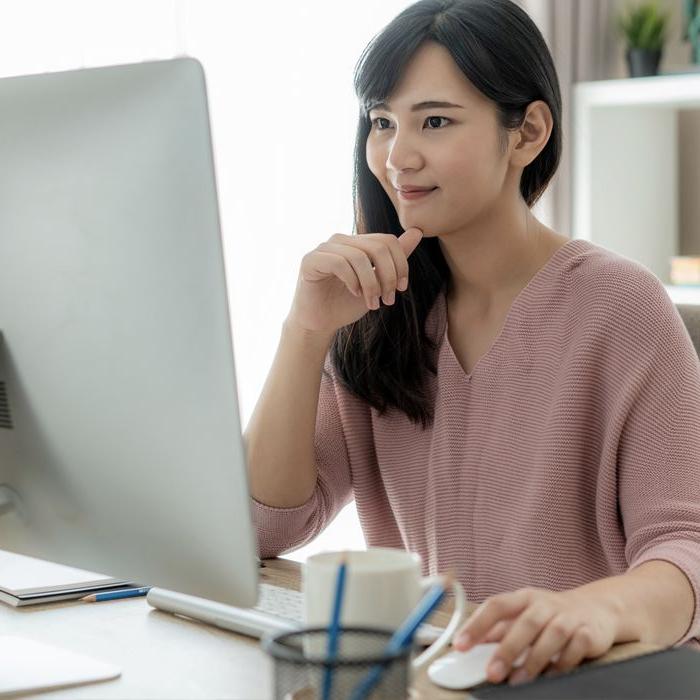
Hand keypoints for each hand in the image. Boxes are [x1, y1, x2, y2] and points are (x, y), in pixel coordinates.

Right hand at [286, 228, 423, 335]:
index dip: (400, 264)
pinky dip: (352, 281)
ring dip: (371, 284)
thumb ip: (395, 258)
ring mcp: (324, 248)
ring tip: (372, 303)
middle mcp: (340, 240)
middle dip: (388, 276)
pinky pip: (339, 263)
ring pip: (359, 257)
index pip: (387, 241)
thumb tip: (417, 232)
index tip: (401, 289)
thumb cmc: (346, 303)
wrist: (320, 323)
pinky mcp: (310, 260)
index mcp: (357, 243)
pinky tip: (355, 294)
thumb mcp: (378, 282)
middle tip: (388, 300)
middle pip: (377, 247)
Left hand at [452, 586, 620, 685]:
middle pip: (525, 623)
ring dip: (534, 660)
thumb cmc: (550, 614)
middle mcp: (545, 604)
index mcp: (523, 597)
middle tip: (491, 672)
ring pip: (551, 636)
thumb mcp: (522, 615)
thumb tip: (470, 644)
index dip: (477, 624)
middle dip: (507, 650)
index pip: (496, 605)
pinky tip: (551, 675)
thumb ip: (498, 629)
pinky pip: (575, 648)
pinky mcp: (588, 632)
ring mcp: (568, 617)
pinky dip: (563, 663)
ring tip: (518, 680)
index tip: (461, 645)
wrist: (596, 609)